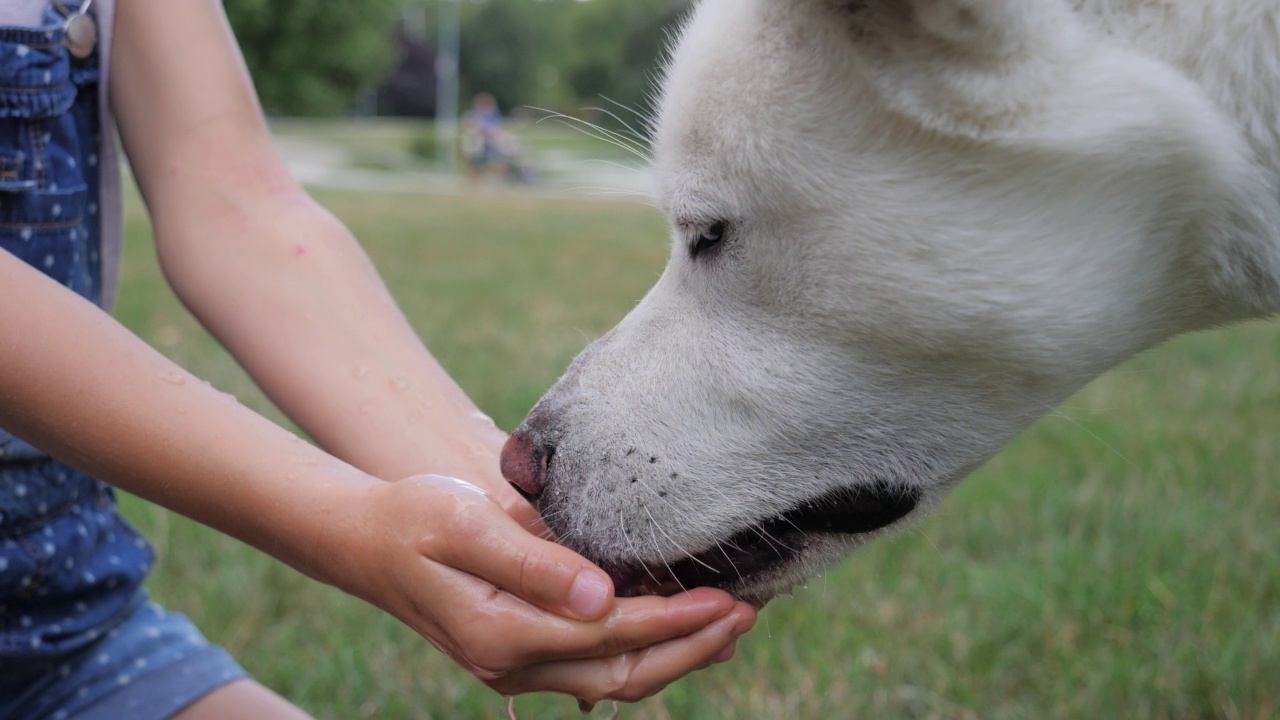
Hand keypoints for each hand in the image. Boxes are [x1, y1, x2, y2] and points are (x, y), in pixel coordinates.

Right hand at [324, 474, 756, 701]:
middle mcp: (512, 665)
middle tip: (748, 612)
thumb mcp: (467, 525)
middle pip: (624, 673)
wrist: (368, 542)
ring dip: (675, 655)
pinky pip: (596, 665)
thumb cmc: (416, 519)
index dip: (674, 620)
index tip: (726, 599)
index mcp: (502, 633)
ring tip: (729, 624)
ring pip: (614, 678)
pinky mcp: (521, 655)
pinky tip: (676, 624)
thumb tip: (603, 597)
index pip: (611, 635)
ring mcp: (515, 668)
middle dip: (691, 647)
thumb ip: (534, 561)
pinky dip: (644, 649)